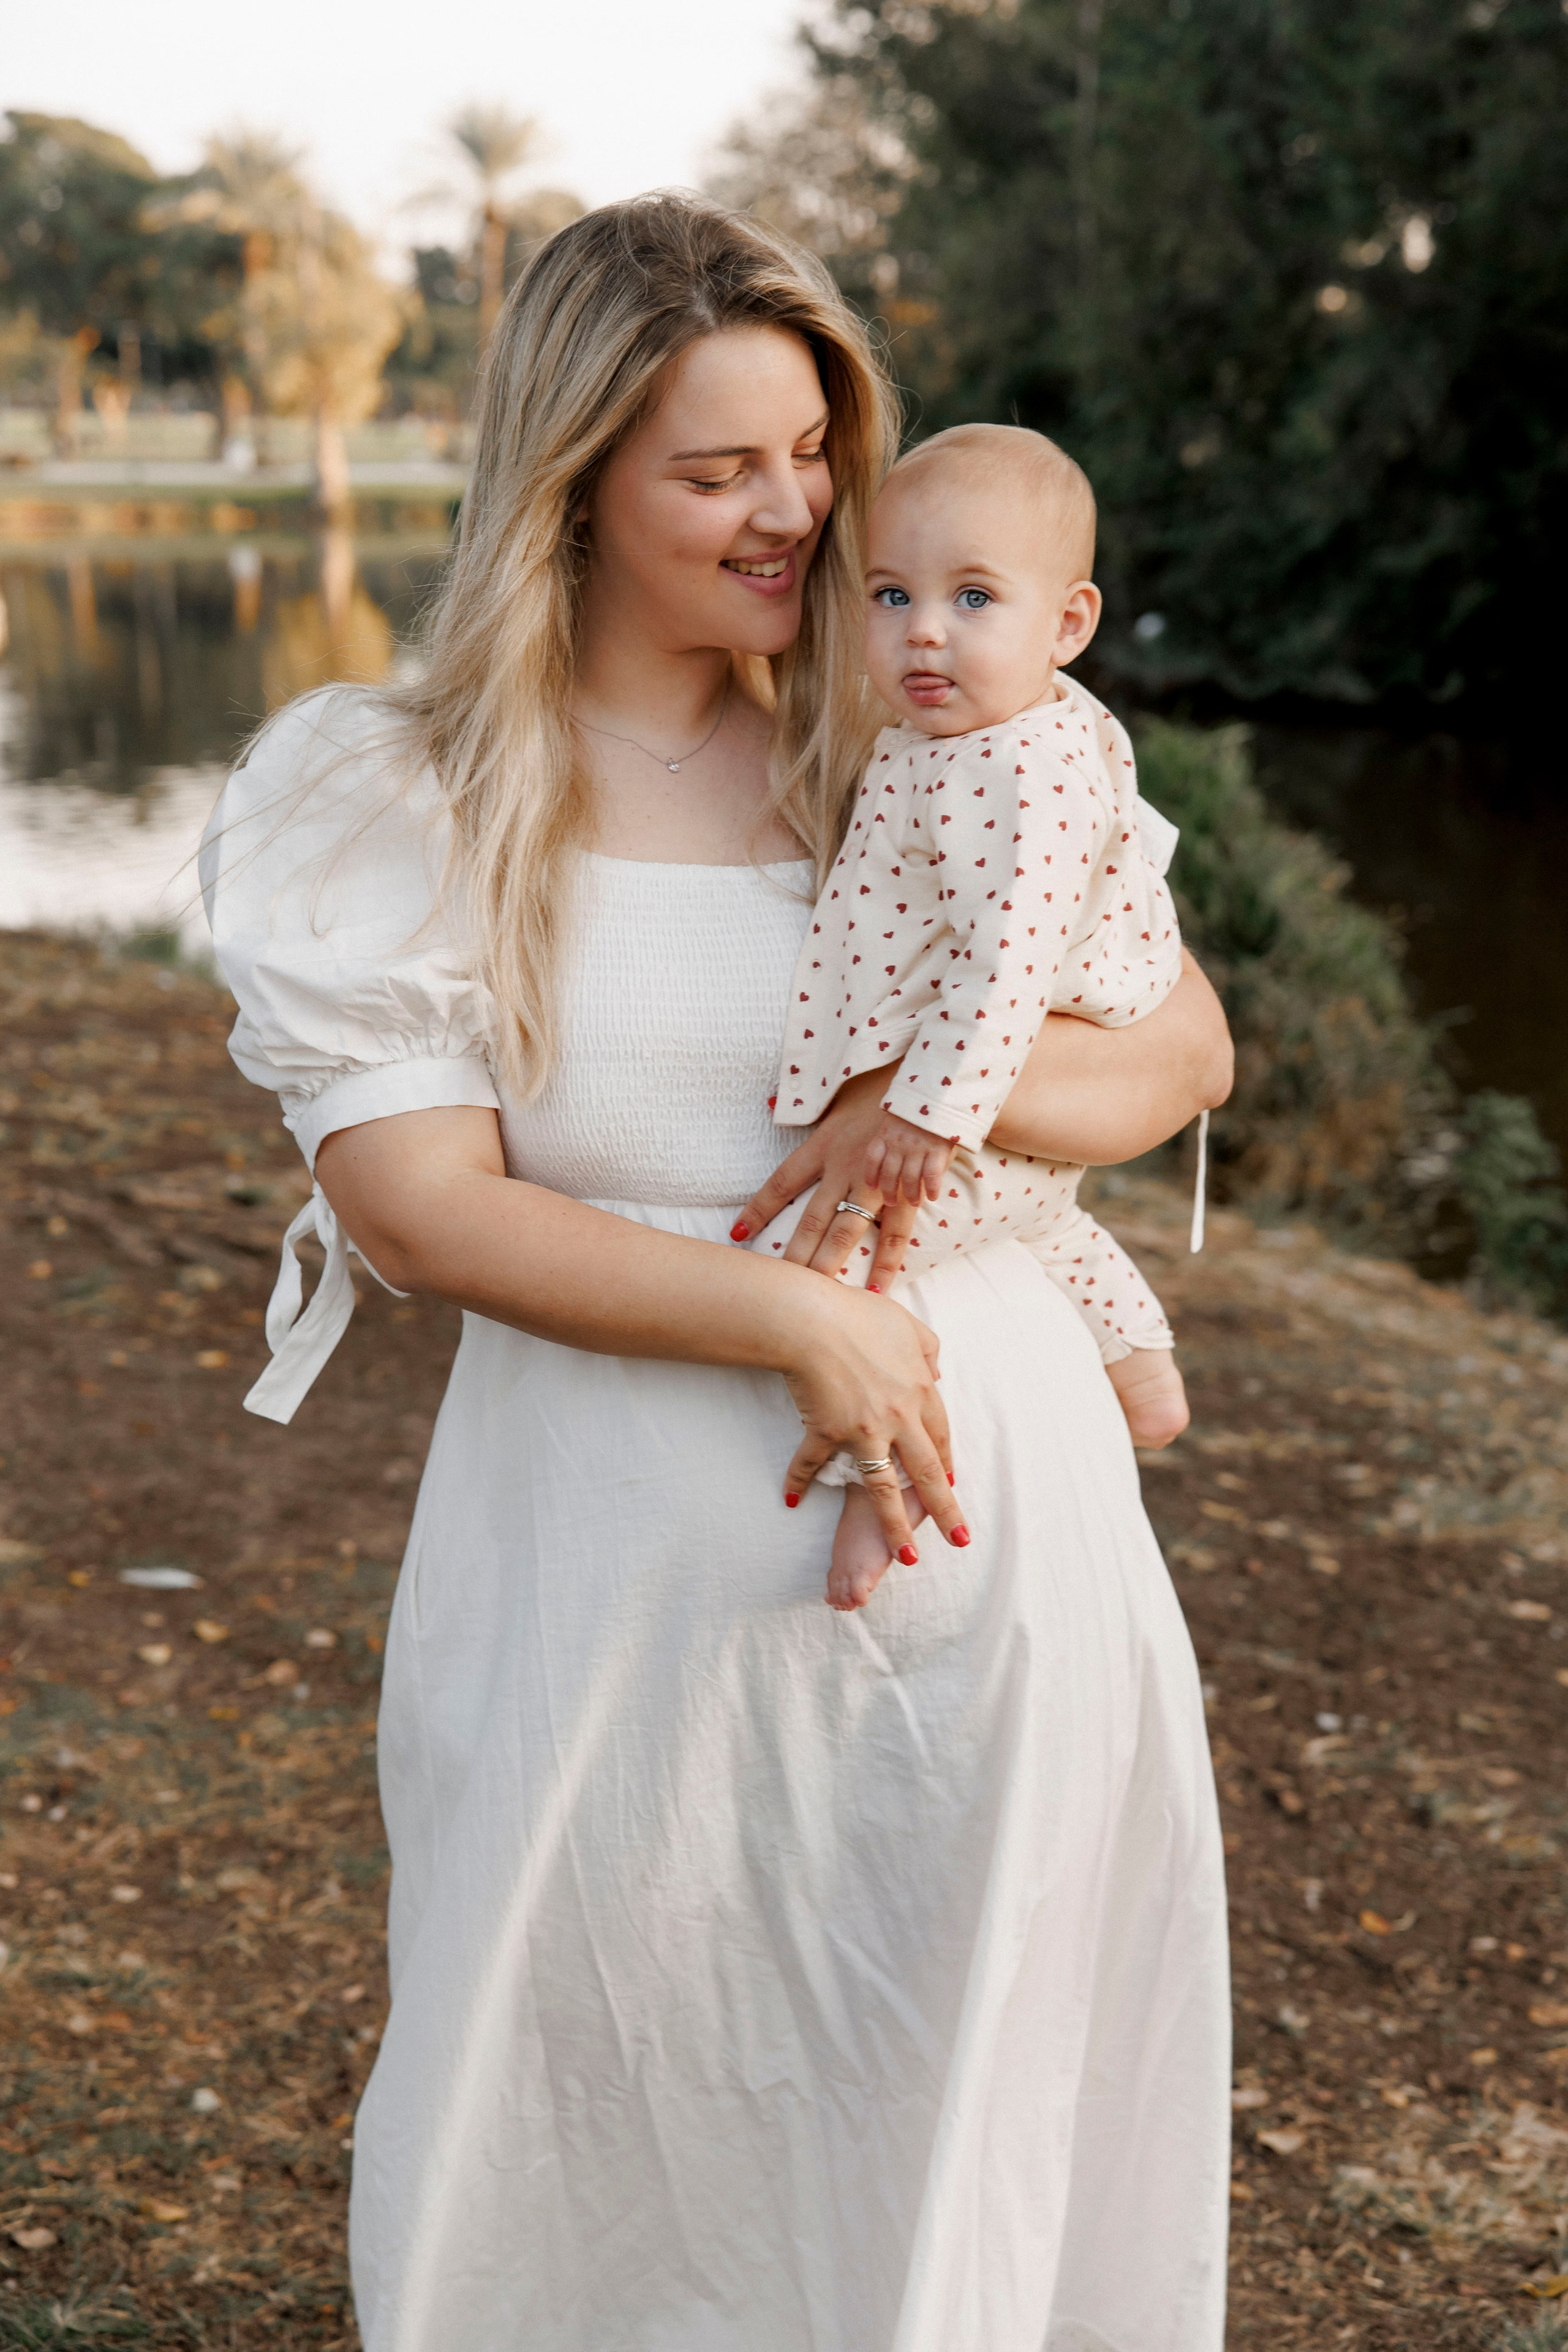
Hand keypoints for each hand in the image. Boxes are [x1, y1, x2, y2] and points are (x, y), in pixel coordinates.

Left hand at [733, 1070, 919, 1289]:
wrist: (931, 1086)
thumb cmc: (883, 1085)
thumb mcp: (837, 1088)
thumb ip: (804, 1102)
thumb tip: (765, 1102)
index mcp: (824, 1145)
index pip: (782, 1182)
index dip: (758, 1209)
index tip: (737, 1235)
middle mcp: (846, 1169)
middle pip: (812, 1220)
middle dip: (795, 1256)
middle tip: (778, 1287)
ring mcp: (878, 1183)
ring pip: (850, 1232)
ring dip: (834, 1266)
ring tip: (822, 1300)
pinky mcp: (908, 1191)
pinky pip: (897, 1232)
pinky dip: (888, 1261)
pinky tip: (877, 1289)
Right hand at [779, 1279, 969, 1561]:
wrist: (811, 1319)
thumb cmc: (858, 1313)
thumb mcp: (906, 1325)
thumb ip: (927, 1349)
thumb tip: (937, 1372)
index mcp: (918, 1391)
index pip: (940, 1436)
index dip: (946, 1461)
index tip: (951, 1484)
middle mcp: (897, 1418)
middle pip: (926, 1472)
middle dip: (944, 1510)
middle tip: (959, 1539)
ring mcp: (862, 1430)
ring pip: (884, 1488)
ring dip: (895, 1526)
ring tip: (906, 1558)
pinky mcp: (826, 1432)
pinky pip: (811, 1462)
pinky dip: (798, 1479)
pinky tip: (791, 1498)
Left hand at [862, 1110, 954, 1206]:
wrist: (942, 1090)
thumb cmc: (922, 1102)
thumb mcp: (900, 1112)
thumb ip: (894, 1129)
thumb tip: (891, 1145)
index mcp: (886, 1132)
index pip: (873, 1158)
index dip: (871, 1174)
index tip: (872, 1186)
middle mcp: (898, 1142)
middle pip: (889, 1174)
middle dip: (889, 1191)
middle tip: (891, 1203)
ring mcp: (917, 1147)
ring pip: (910, 1178)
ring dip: (911, 1194)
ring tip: (914, 1202)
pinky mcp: (937, 1149)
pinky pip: (931, 1175)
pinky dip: (931, 1188)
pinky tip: (932, 1196)